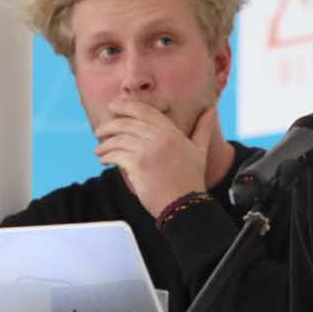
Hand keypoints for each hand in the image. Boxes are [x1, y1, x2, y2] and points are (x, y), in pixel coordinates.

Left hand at [95, 101, 216, 218]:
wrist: (185, 205)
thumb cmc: (191, 179)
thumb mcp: (199, 150)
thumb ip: (203, 129)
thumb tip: (212, 110)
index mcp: (171, 132)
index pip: (144, 111)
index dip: (126, 106)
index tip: (113, 106)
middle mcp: (159, 137)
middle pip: (127, 124)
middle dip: (110, 126)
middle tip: (100, 131)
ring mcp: (147, 151)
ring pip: (119, 140)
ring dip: (105, 144)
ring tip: (100, 150)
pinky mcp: (137, 165)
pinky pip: (116, 155)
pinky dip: (107, 157)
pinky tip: (104, 160)